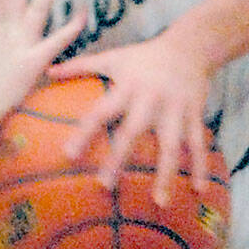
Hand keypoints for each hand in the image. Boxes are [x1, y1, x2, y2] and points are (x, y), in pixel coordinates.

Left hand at [49, 33, 215, 201]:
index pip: (100, 112)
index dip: (84, 133)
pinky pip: (198, 145)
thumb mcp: (113, 56)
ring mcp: (175, 109)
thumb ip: (80, 66)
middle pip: (133, 132)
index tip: (68, 155)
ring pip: (171, 145)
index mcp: (127, 87)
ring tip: (160, 203)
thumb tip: (48, 71)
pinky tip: (198, 192)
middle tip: (105, 186)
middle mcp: (151, 99)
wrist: (190, 45)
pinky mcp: (195, 115)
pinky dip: (200, 167)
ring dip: (166, 175)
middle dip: (120, 159)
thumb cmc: (144, 55)